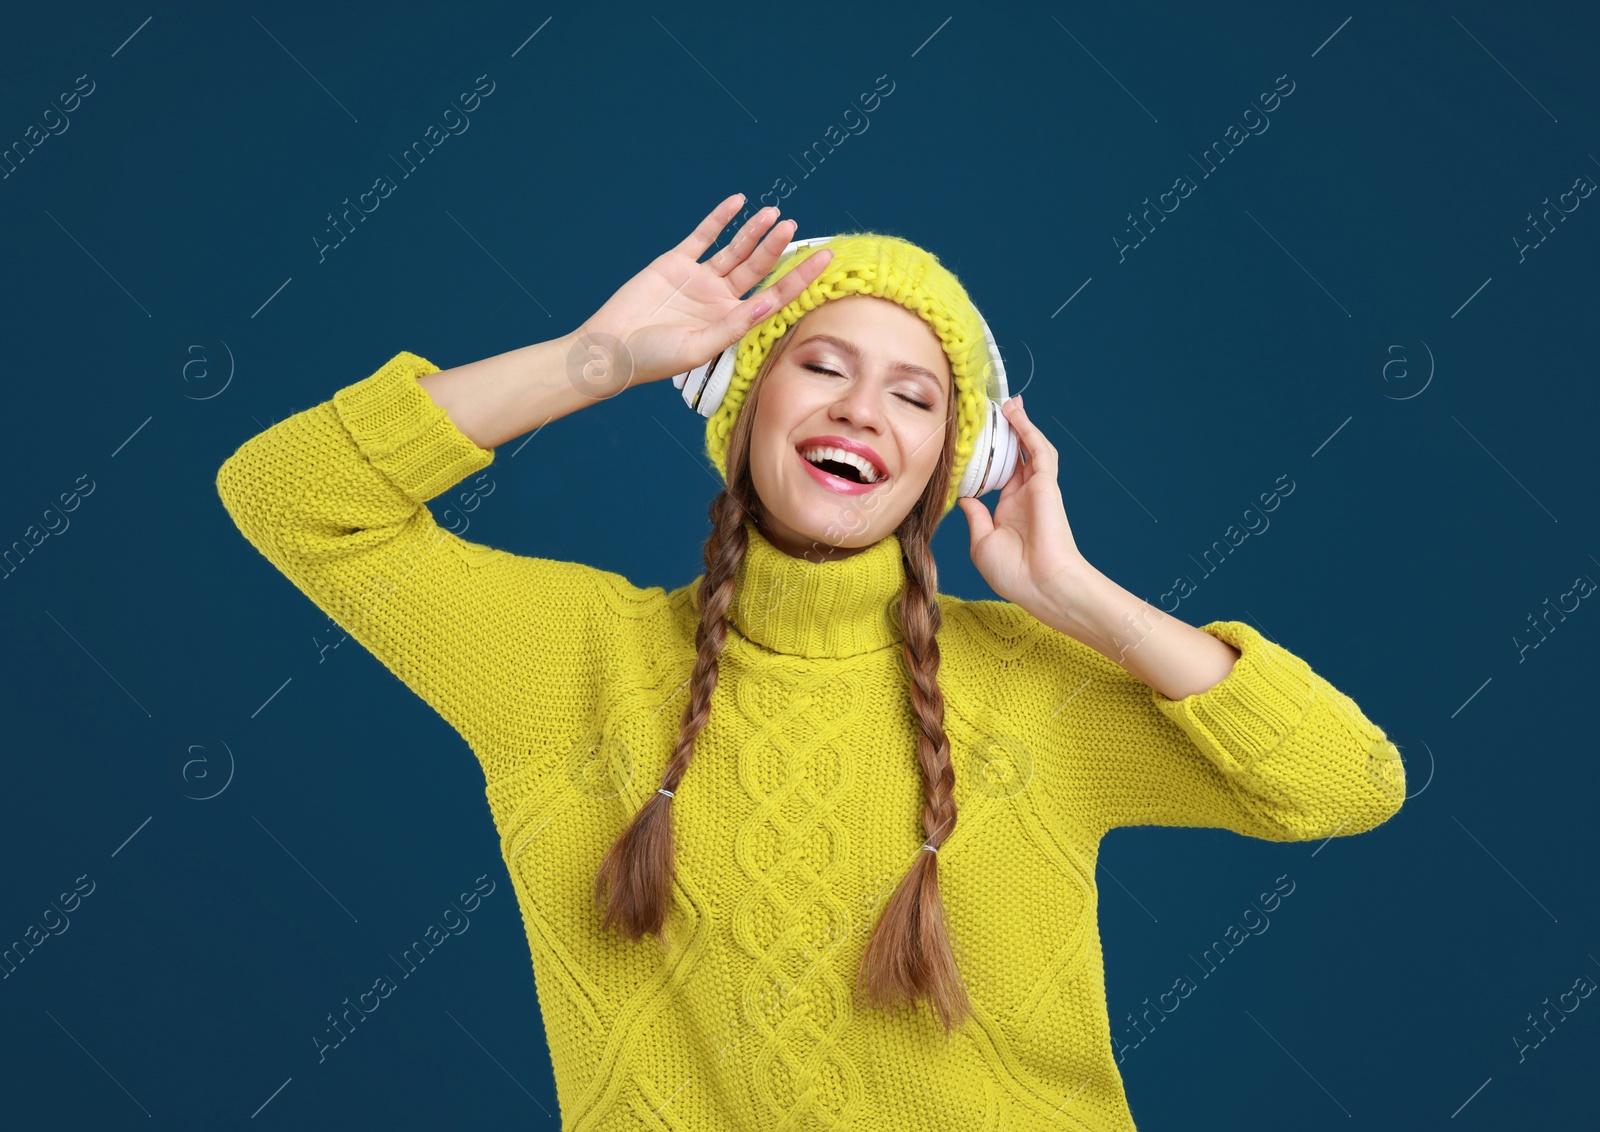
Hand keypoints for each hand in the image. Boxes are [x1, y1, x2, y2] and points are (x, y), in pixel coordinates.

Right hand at [577, 193, 832, 387]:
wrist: (610, 348)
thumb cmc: (653, 359)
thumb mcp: (698, 348)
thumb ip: (733, 326)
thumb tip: (768, 306)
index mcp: (731, 323)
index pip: (775, 296)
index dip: (800, 278)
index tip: (825, 259)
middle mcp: (720, 300)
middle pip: (758, 269)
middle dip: (777, 248)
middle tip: (794, 227)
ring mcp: (699, 280)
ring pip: (735, 250)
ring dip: (754, 232)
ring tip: (775, 214)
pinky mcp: (675, 263)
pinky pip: (703, 236)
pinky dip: (720, 219)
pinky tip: (738, 203)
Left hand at [955, 396, 1096, 616]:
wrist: (1042, 585)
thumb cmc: (1014, 573)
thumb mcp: (983, 543)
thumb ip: (976, 517)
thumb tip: (965, 497)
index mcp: (1008, 511)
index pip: (996, 475)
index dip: (985, 457)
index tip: (971, 441)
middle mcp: (1023, 496)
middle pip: (1012, 456)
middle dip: (1003, 434)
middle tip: (990, 412)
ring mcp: (1036, 488)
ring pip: (1027, 448)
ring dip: (1018, 425)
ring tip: (1005, 403)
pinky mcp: (1046, 483)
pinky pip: (1037, 450)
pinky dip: (1027, 429)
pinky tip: (1015, 412)